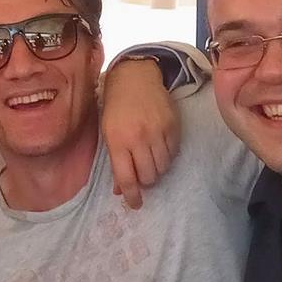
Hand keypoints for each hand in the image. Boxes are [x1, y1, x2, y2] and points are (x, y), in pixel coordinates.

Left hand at [100, 58, 179, 210]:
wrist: (135, 77)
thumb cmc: (116, 107)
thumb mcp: (107, 133)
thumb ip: (115, 162)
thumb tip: (120, 190)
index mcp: (118, 141)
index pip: (127, 178)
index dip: (132, 196)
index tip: (135, 204)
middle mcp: (138, 138)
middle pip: (149, 176)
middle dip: (146, 181)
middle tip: (142, 173)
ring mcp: (158, 131)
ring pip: (163, 167)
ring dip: (157, 169)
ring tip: (150, 158)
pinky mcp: (173, 125)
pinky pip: (173, 153)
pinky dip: (167, 156)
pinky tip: (159, 147)